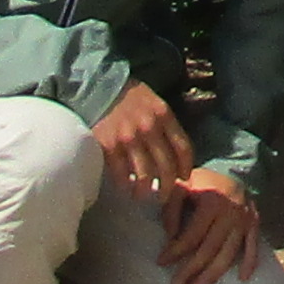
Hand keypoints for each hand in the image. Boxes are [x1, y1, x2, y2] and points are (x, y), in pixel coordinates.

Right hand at [89, 77, 195, 204]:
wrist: (98, 87)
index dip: (186, 167)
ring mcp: (128, 137)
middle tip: (164, 196)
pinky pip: (121, 174)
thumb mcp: (155, 103)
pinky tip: (126, 187)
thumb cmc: (130, 98)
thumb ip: (166, 126)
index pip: (183, 148)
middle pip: (167, 166)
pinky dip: (125, 184)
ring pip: (145, 175)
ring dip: (146, 191)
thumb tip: (175, 157)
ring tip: (143, 195)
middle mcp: (149, 127)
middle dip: (168, 186)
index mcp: (164, 115)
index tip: (183, 178)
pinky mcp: (109, 146)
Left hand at [153, 167, 265, 283]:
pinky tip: (243, 278)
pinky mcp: (254, 224)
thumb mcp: (182, 185)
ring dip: (213, 274)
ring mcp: (244, 221)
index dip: (175, 251)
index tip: (161, 262)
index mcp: (212, 203)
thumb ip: (172, 209)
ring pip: (229, 254)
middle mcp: (230, 213)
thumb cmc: (203, 181)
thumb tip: (170, 237)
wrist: (232, 168)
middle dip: (191, 270)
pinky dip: (250, 263)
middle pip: (209, 249)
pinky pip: (253, 247)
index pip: (192, 235)